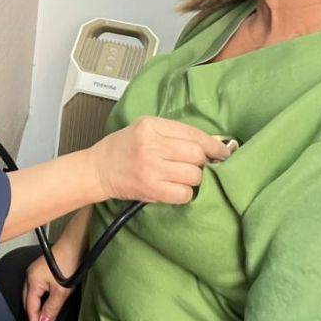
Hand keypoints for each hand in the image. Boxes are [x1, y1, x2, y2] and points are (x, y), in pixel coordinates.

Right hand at [24, 244, 76, 320]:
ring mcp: (34, 273)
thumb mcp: (62, 291)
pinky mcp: (40, 271)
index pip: (30, 308)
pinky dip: (40, 302)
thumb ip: (51, 309)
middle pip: (28, 303)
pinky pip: (36, 291)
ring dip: (39, 311)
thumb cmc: (68, 265)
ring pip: (32, 297)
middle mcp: (29, 277)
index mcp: (32, 282)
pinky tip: (46, 308)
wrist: (75, 244)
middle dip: (35, 319)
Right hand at [89, 117, 231, 204]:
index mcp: (152, 126)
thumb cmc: (123, 148)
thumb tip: (209, 143)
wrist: (97, 169)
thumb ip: (172, 133)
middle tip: (197, 167)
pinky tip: (175, 189)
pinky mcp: (150, 189)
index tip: (223, 152)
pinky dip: (184, 193)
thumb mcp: (145, 129)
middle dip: (202, 163)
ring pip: (193, 176)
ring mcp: (151, 168)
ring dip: (193, 179)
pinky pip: (183, 194)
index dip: (214, 145)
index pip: (193, 134)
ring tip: (181, 177)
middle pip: (196, 155)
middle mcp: (152, 145)